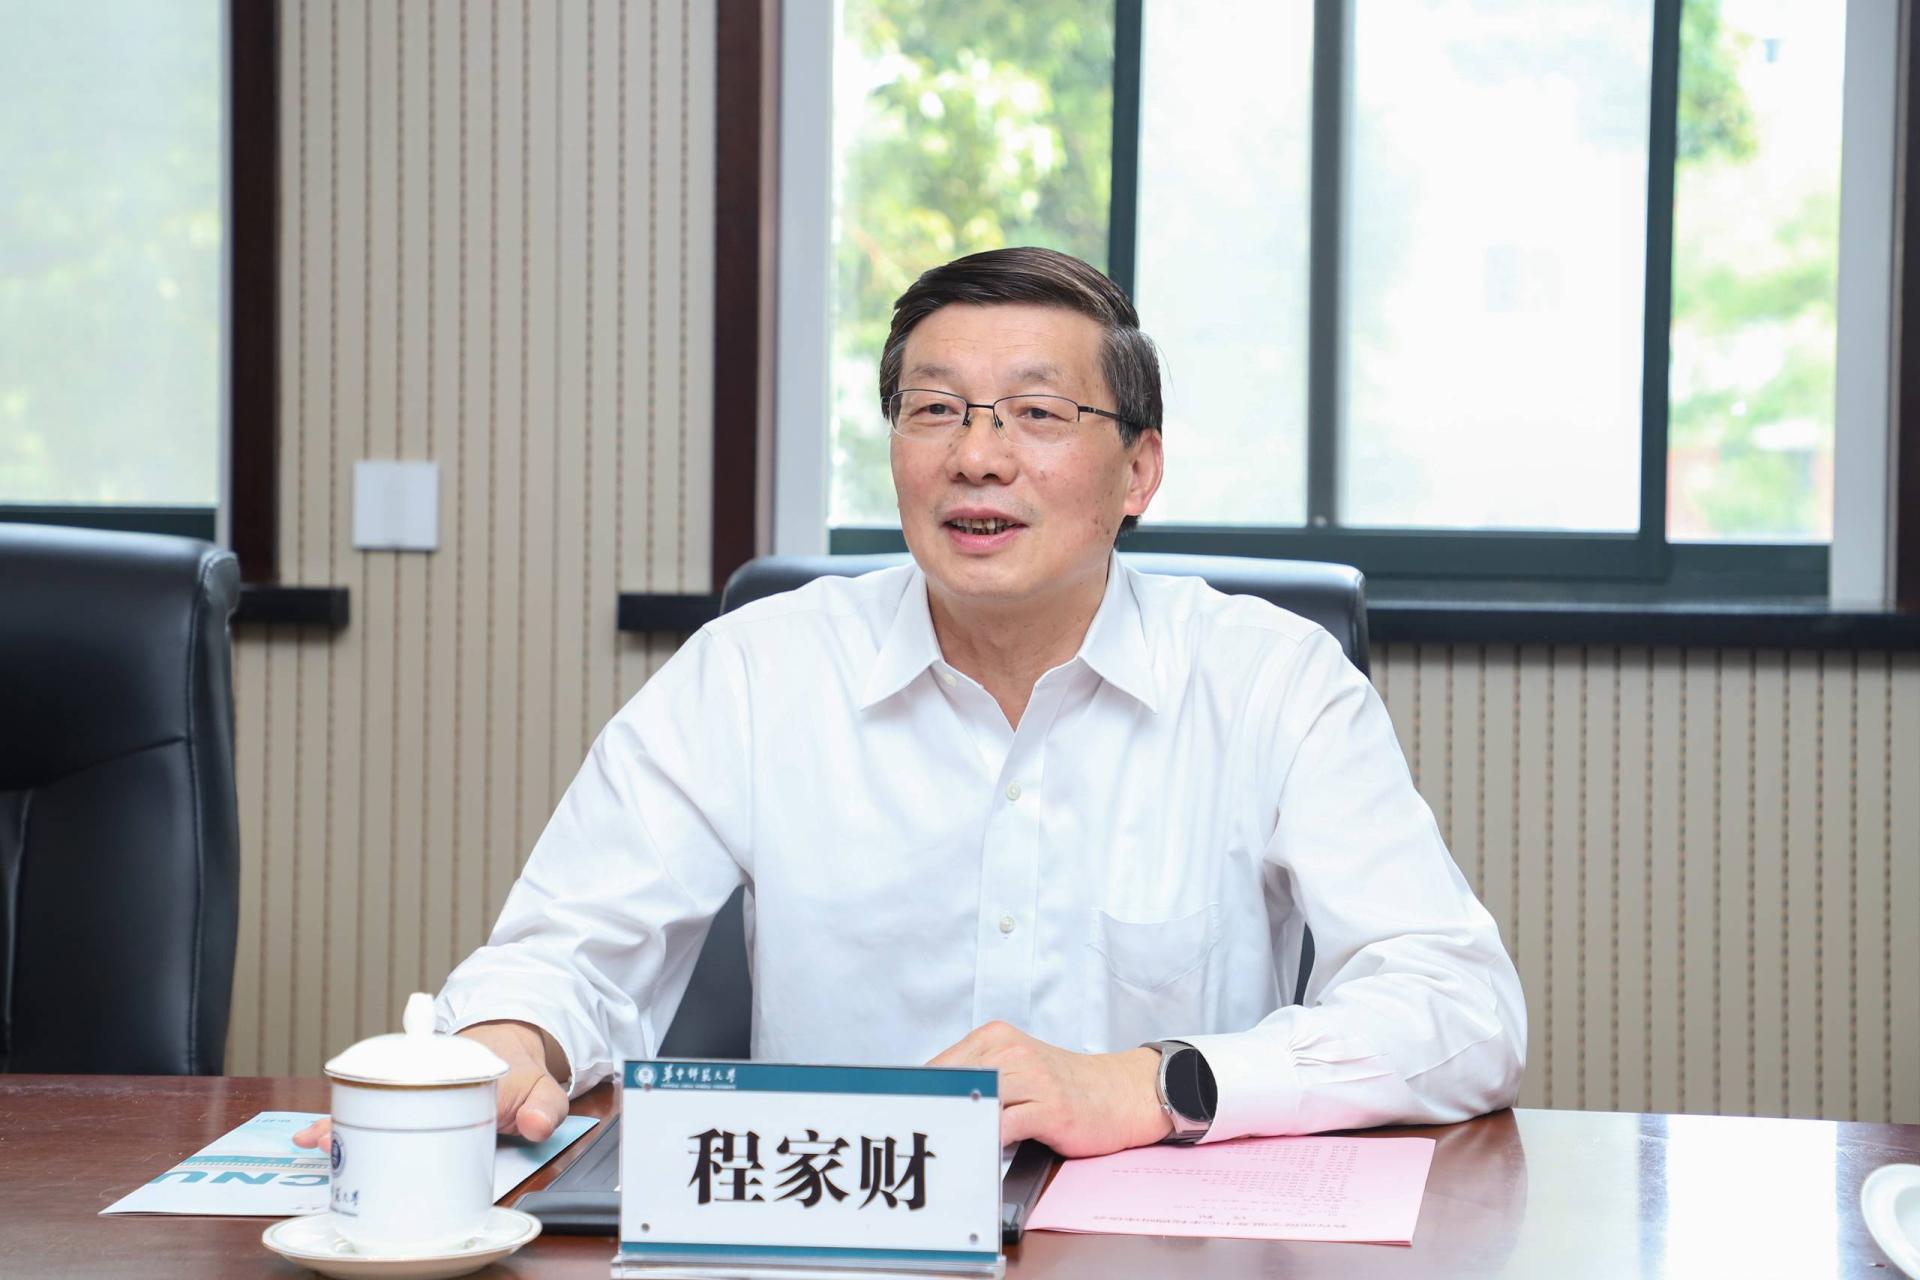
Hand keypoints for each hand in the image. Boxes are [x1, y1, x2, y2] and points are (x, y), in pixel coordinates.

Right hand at [291, 1020, 570, 1152]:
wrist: (510, 1050)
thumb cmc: (519, 1076)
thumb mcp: (542, 1088)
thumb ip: (546, 1105)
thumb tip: (536, 1123)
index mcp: (459, 1074)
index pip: (423, 1084)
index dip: (393, 1098)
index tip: (369, 1110)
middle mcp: (427, 1081)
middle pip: (383, 1095)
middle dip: (351, 1115)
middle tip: (322, 1135)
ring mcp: (413, 1094)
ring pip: (370, 1105)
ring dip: (341, 1122)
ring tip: (312, 1137)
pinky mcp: (406, 1107)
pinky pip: (372, 1115)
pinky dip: (346, 1125)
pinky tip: (320, 1138)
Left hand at [927, 1021, 1171, 1157]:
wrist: (1122, 1091)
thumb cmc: (1066, 1086)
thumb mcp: (1017, 1068)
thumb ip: (979, 1079)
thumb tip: (933, 1106)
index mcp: (996, 1038)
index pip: (941, 1066)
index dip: (919, 1096)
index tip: (898, 1118)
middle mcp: (1011, 1051)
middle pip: (953, 1083)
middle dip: (931, 1114)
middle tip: (906, 1142)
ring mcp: (1031, 1078)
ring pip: (976, 1103)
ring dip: (955, 1130)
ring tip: (935, 1154)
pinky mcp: (1049, 1107)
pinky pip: (1004, 1126)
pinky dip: (985, 1144)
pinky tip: (973, 1158)